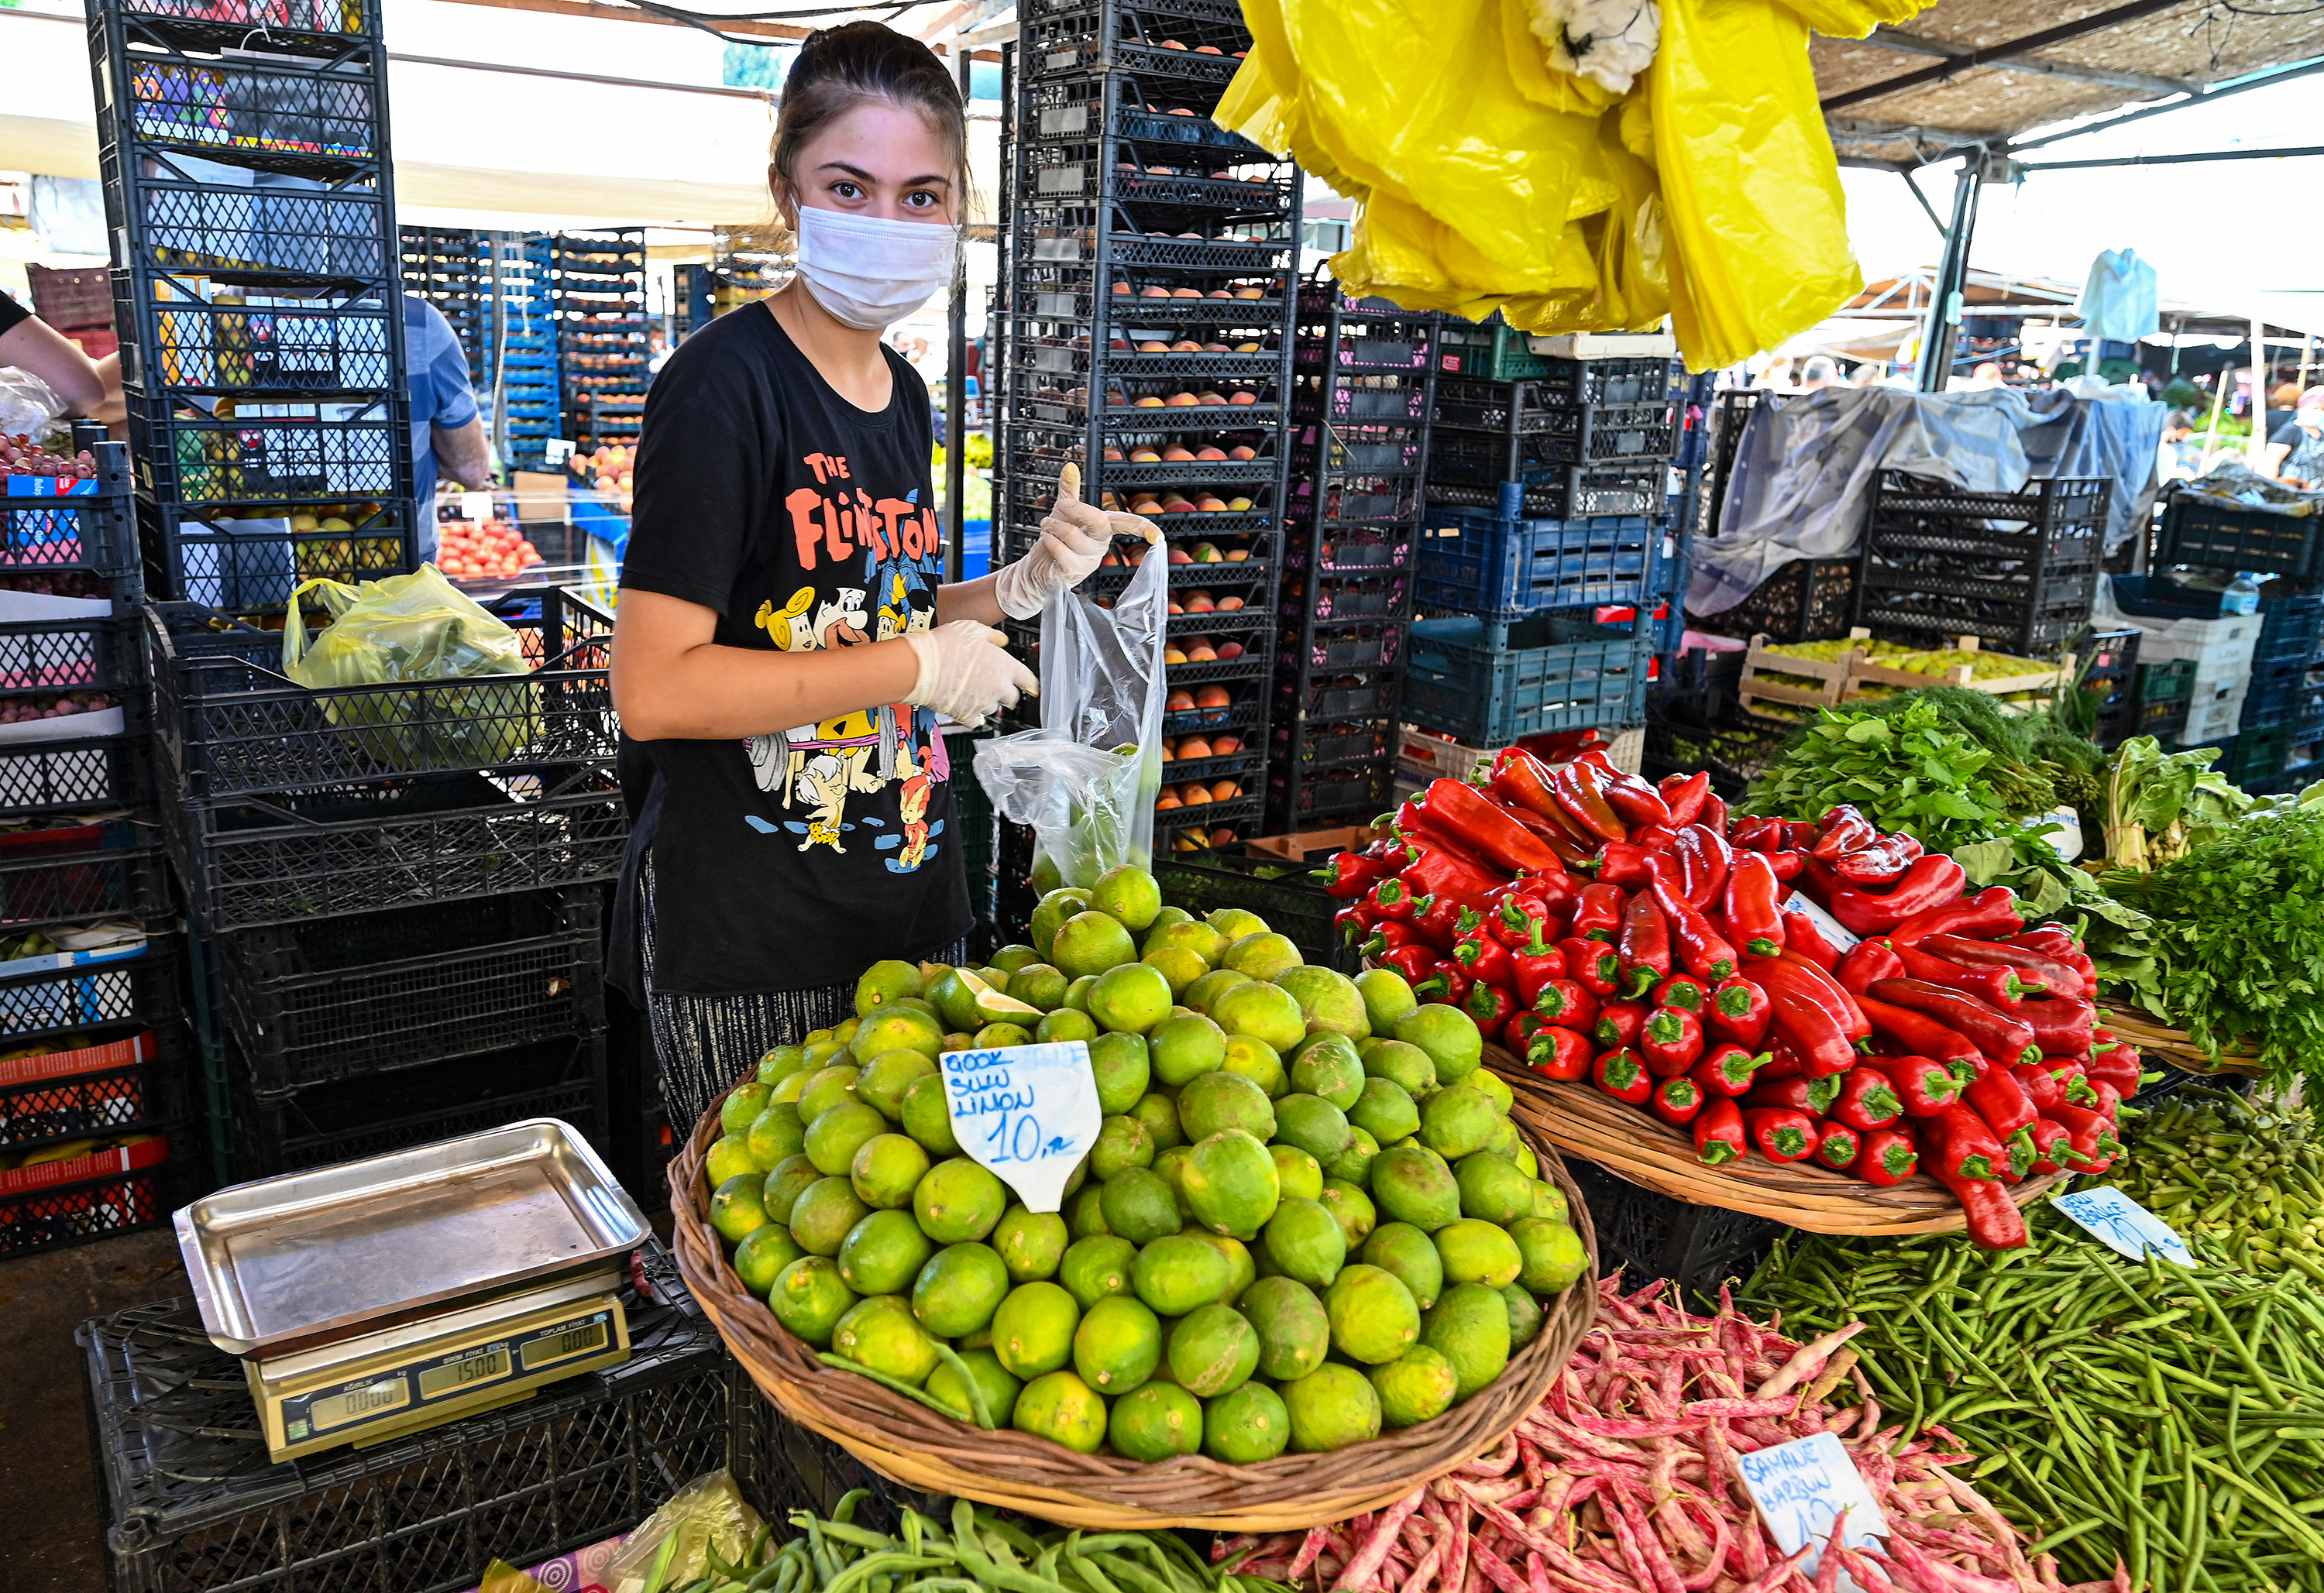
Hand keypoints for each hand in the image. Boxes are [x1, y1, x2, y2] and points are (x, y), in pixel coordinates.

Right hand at [902, 621, 1038, 728]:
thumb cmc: (946, 645)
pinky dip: (973, 716)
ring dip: (988, 703)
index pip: (1029, 680)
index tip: (1029, 686)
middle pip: (1013, 699)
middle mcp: (998, 688)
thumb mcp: (973, 629)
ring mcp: (983, 704)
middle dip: (1006, 694)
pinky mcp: (967, 716)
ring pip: (994, 709)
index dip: (1029, 683)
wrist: (922, 666)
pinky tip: (965, 706)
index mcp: (1006, 666)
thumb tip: (1001, 640)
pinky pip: (976, 721)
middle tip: (995, 686)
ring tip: (974, 692)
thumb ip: (993, 636)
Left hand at [994, 462, 1160, 619]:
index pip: (1128, 524)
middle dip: (1076, 508)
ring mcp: (1089, 562)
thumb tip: (1070, 465)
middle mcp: (1100, 545)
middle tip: (1061, 506)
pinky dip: (1049, 540)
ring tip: (1046, 526)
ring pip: (1073, 535)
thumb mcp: (1063, 512)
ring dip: (1053, 525)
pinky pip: (1061, 550)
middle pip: (1100, 522)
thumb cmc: (1056, 540)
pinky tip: (1046, 542)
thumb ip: (1069, 490)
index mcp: (1103, 529)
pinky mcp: (1074, 573)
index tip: (1157, 536)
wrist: (1037, 568)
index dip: (1143, 528)